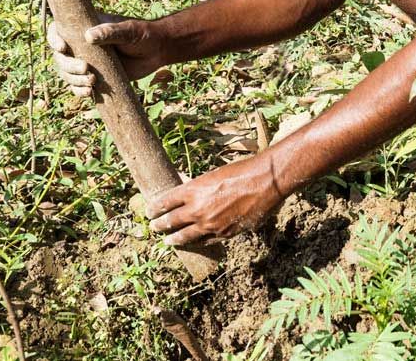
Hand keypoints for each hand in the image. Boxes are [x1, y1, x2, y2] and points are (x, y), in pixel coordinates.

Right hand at [47, 13, 171, 97]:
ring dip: (74, 80)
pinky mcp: (95, 77)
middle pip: (61, 57)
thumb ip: (111, 31)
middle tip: (86, 69)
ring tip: (91, 83)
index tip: (62, 47)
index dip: (54, 38)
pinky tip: (89, 93)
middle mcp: (81, 45)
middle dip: (68, 65)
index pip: (59, 31)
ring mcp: (87, 62)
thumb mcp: (129, 30)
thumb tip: (89, 36)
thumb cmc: (143, 34)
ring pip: (68, 73)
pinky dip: (80, 91)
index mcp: (85, 27)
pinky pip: (79, 86)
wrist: (158, 51)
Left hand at [144, 154, 286, 245]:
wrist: (265, 182)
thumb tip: (186, 192)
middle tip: (153, 227)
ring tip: (167, 241)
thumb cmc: (241, 171)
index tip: (150, 211)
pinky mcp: (224, 233)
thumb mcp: (213, 174)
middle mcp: (198, 208)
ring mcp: (210, 223)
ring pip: (185, 236)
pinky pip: (204, 241)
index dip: (155, 208)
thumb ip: (198, 187)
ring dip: (174, 239)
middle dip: (160, 225)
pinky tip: (192, 243)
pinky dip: (196, 242)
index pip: (165, 201)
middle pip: (172, 221)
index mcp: (193, 190)